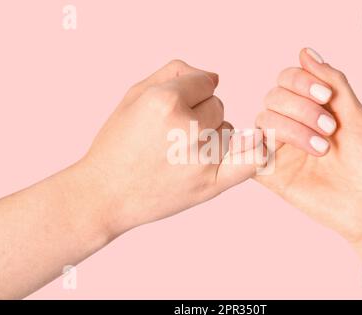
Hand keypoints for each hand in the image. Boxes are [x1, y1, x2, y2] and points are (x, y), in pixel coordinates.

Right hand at [80, 59, 259, 235]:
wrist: (105, 194)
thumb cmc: (117, 144)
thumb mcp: (134, 95)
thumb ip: (174, 73)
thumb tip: (213, 76)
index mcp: (165, 101)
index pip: (204, 81)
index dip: (190, 91)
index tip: (175, 106)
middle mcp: (187, 127)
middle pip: (218, 105)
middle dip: (200, 112)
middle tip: (174, 133)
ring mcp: (201, 157)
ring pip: (229, 130)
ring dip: (213, 135)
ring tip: (183, 152)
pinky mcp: (210, 184)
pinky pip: (251, 161)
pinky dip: (255, 153)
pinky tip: (253, 148)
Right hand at [255, 48, 361, 242]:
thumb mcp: (355, 114)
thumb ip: (331, 81)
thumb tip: (304, 51)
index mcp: (310, 109)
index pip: (286, 80)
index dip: (301, 82)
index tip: (326, 97)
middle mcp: (291, 126)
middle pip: (273, 98)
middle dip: (300, 108)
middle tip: (330, 128)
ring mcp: (278, 149)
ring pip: (263, 121)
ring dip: (291, 128)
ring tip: (322, 149)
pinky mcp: (269, 174)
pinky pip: (246, 156)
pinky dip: (251, 148)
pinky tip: (273, 151)